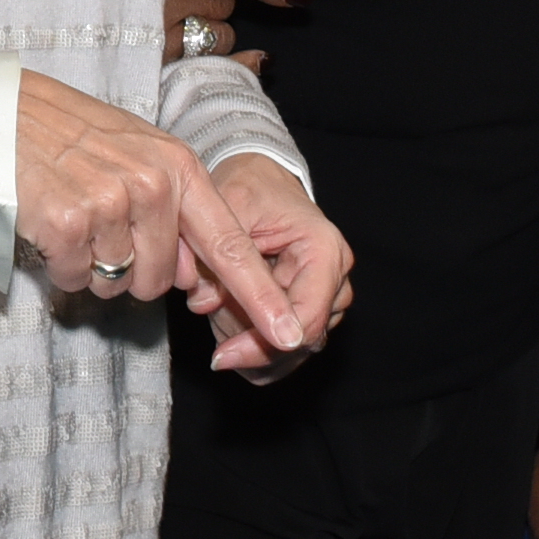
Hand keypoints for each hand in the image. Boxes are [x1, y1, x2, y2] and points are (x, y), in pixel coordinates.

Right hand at [16, 72, 306, 358]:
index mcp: (179, 167)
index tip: (293, 334)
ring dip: (94, 265)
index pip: (231, 245)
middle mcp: (151, 185)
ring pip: (118, 284)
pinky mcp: (66, 222)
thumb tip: (192, 271)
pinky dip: (61, 264)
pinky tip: (50, 223)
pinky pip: (77, 278)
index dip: (263, 296)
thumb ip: (175, 206)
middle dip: (133, 271)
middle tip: (101, 226)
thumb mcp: (139, 152)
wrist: (1, 110)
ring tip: (73, 217)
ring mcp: (108, 203)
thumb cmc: (72, 135)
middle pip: (162, 281)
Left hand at [194, 153, 353, 381]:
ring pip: (289, 353)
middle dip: (248, 341)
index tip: (222, 356)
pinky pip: (284, 349)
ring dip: (247, 341)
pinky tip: (225, 320)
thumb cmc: (248, 189)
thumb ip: (217, 252)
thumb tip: (203, 302)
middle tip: (209, 320)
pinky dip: (250, 344)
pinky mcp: (310, 311)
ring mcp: (327, 300)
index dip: (264, 345)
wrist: (260, 181)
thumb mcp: (228, 208)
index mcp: (325, 251)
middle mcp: (335, 280)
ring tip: (216, 306)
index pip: (307, 319)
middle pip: (299, 343)